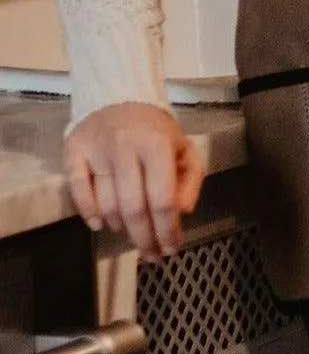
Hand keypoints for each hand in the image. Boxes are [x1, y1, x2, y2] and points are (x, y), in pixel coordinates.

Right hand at [63, 102, 201, 258]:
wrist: (119, 97)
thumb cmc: (155, 131)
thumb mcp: (184, 149)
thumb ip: (190, 180)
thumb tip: (181, 214)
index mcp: (158, 145)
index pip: (163, 199)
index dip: (167, 230)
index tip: (171, 249)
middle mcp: (126, 148)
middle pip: (134, 208)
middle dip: (145, 238)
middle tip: (152, 256)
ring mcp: (97, 150)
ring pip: (107, 204)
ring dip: (121, 228)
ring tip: (133, 236)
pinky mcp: (73, 151)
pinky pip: (78, 190)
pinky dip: (88, 212)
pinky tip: (100, 225)